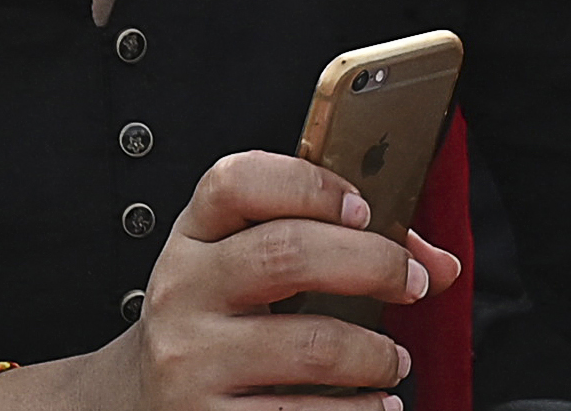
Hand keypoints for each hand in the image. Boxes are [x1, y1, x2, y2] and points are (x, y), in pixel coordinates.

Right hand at [40, 147, 455, 410]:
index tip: (365, 207)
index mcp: (194, 236)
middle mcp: (181, 292)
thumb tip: (441, 265)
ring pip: (310, 346)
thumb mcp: (246, 265)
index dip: (310, 184)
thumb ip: (336, 243)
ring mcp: (188, 361)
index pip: (237, 182)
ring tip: (393, 361)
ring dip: (376, 354)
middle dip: (374, 265)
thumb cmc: (216, 320)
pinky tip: (375, 406)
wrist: (129, 400)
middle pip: (287, 254)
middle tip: (412, 284)